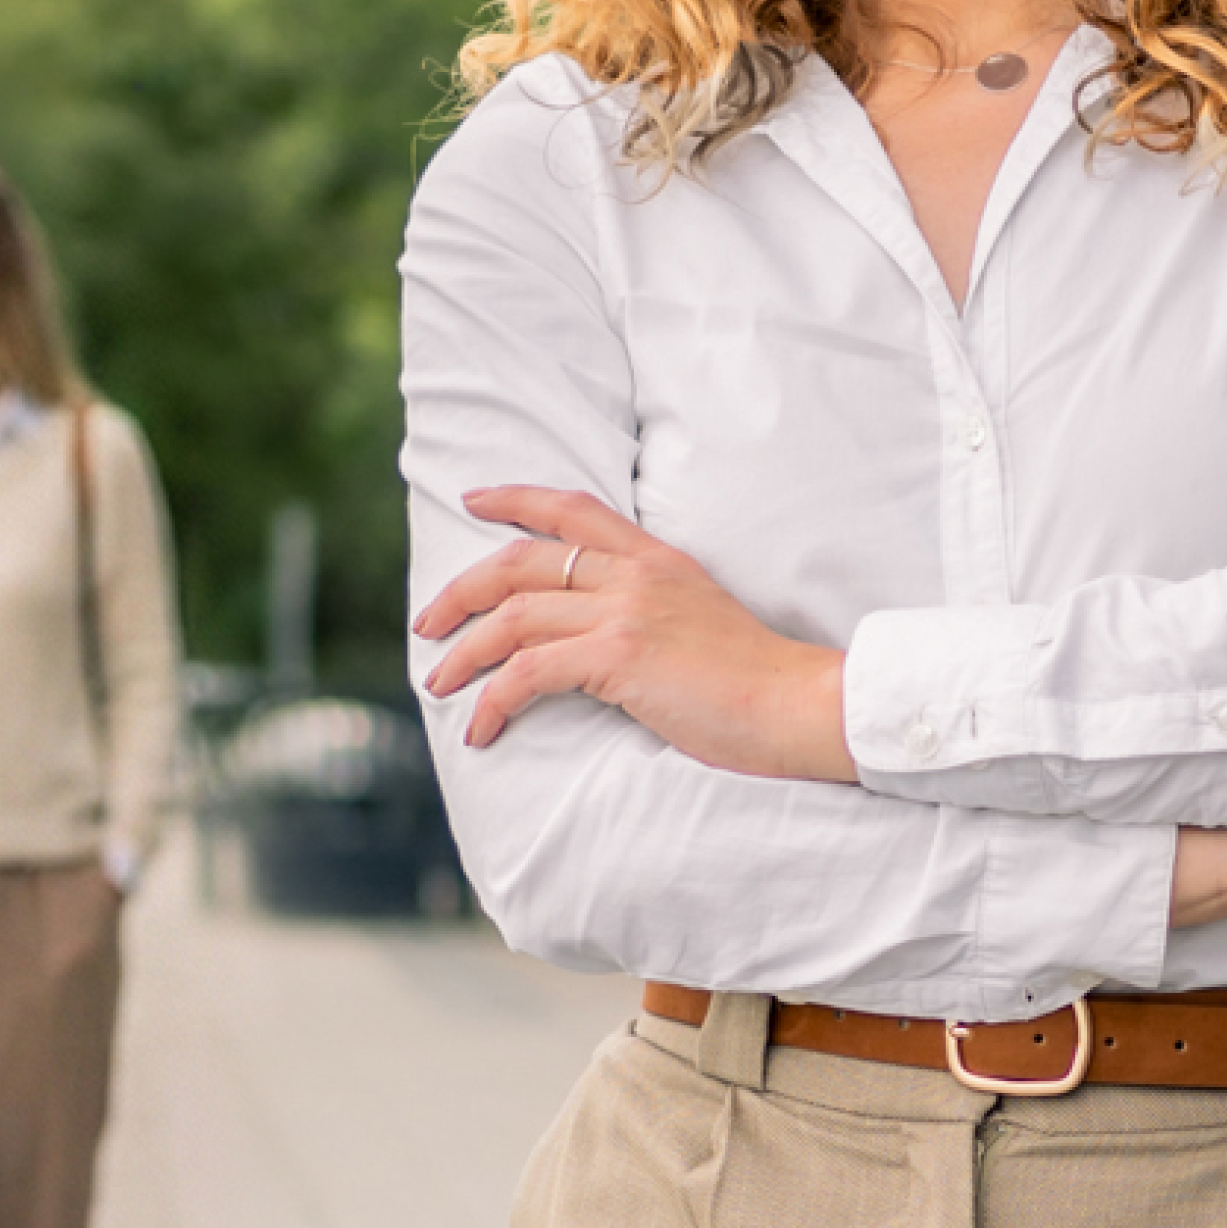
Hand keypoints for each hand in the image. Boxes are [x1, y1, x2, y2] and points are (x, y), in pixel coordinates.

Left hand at [414, 487, 854, 779]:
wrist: (798, 704)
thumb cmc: (756, 680)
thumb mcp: (700, 620)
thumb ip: (651, 611)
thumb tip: (599, 641)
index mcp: (657, 559)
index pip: (573, 509)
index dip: (516, 498)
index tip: (474, 500)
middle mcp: (635, 575)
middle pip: (521, 561)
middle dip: (462, 591)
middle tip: (428, 624)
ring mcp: (626, 611)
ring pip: (514, 617)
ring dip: (464, 653)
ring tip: (439, 684)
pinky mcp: (619, 657)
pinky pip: (528, 672)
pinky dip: (492, 701)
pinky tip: (482, 729)